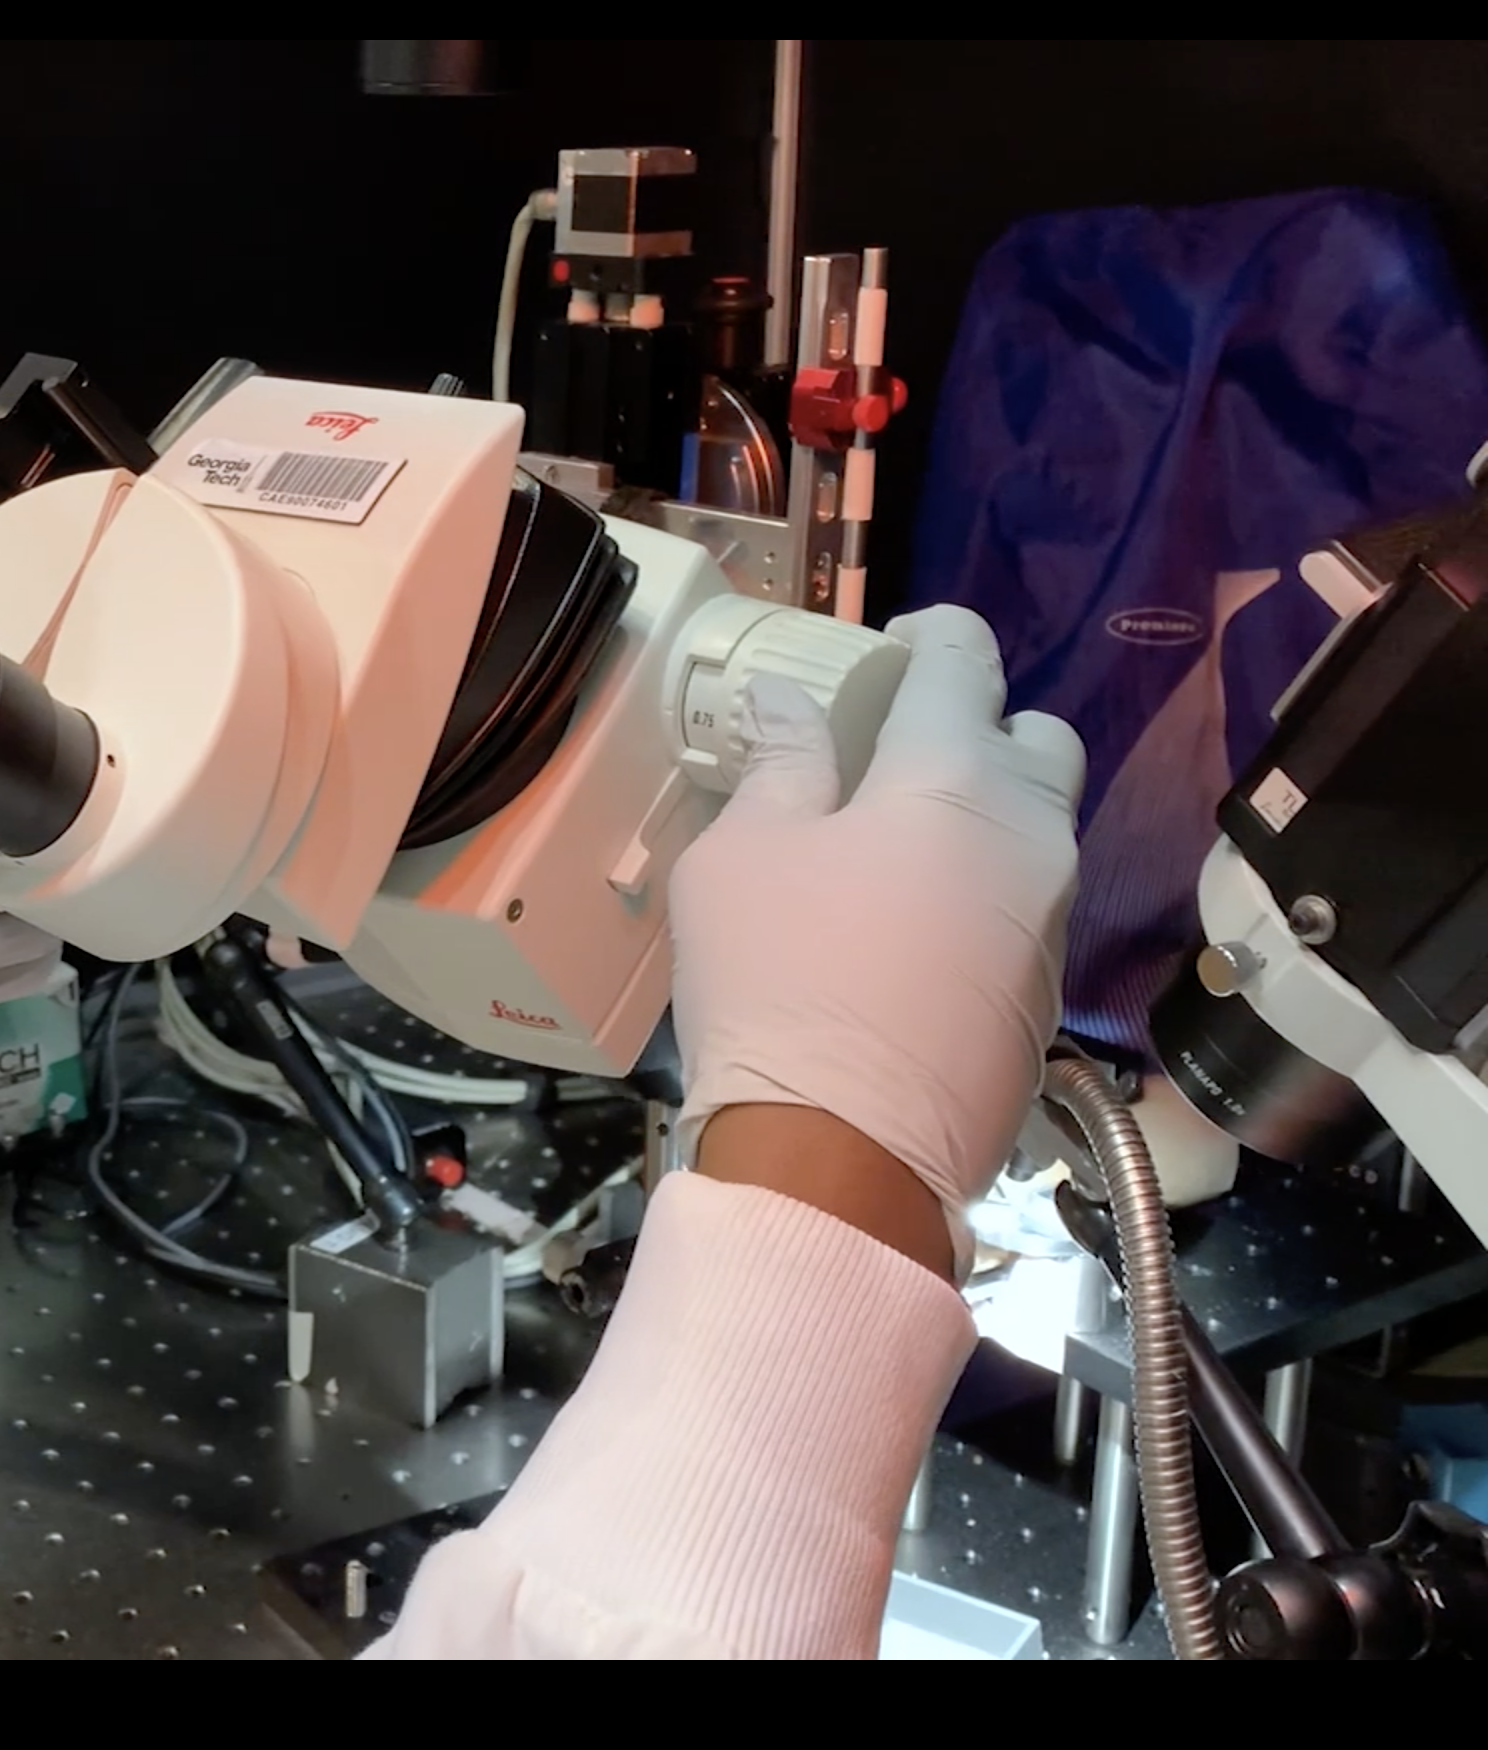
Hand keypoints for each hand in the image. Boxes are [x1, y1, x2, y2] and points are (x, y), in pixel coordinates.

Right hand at [668, 606, 1087, 1275]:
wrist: (842, 1155)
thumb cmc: (778, 980)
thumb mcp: (740, 857)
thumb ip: (779, 765)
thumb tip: (789, 703)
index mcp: (953, 775)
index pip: (965, 660)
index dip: (929, 637)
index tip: (891, 648)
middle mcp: (1030, 833)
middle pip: (1037, 740)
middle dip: (981, 730)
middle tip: (899, 762)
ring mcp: (1052, 918)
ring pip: (1040, 831)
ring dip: (983, 821)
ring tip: (898, 858)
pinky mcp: (1047, 993)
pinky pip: (1027, 909)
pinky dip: (983, 897)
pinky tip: (913, 939)